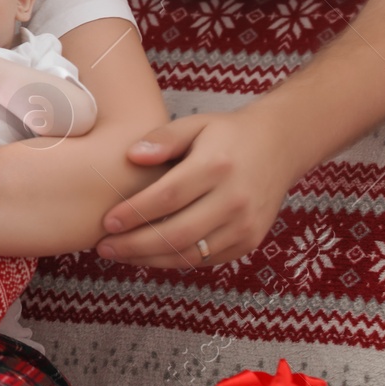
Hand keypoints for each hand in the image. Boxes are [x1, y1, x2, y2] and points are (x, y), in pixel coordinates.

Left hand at [95, 108, 307, 267]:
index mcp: (217, 166)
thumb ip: (163, 138)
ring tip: (120, 254)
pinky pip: (206, 259)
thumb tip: (132, 156)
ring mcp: (245, 225)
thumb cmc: (226, 134)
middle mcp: (235, 199)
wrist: (279, 147)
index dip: (135, 213)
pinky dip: (175, 261)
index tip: (107, 221)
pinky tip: (149, 256)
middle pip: (177, 233)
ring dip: (151, 259)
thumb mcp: (195, 124)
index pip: (168, 197)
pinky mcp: (250, 241)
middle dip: (136, 245)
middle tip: (104, 247)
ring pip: (191, 254)